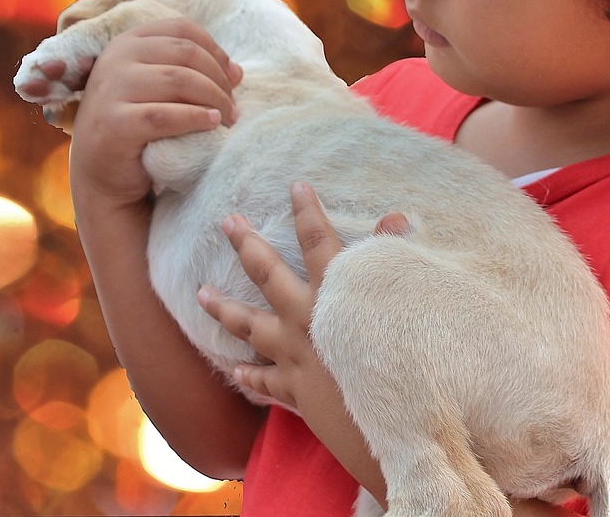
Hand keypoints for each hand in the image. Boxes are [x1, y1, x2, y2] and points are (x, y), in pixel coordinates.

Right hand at [68, 18, 242, 213]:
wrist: (100, 174)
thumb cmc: (136, 127)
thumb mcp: (158, 90)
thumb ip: (191, 73)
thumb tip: (237, 71)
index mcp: (127, 42)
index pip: (182, 29)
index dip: (215, 51)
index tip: (233, 77)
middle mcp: (115, 59)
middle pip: (186, 53)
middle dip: (219, 79)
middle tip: (233, 107)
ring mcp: (111, 89)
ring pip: (179, 80)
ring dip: (214, 99)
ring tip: (227, 118)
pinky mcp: (114, 123)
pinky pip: (165, 115)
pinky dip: (196, 118)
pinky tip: (212, 124)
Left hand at [197, 183, 408, 409]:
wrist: (397, 424)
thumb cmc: (408, 360)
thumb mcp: (407, 302)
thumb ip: (394, 258)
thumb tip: (396, 217)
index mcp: (335, 294)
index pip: (318, 240)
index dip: (307, 211)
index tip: (296, 186)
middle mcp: (307, 320)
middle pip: (268, 274)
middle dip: (246, 245)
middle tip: (228, 222)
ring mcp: (296, 357)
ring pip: (250, 327)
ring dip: (224, 308)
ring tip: (202, 293)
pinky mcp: (297, 394)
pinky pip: (265, 381)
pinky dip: (249, 375)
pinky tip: (234, 370)